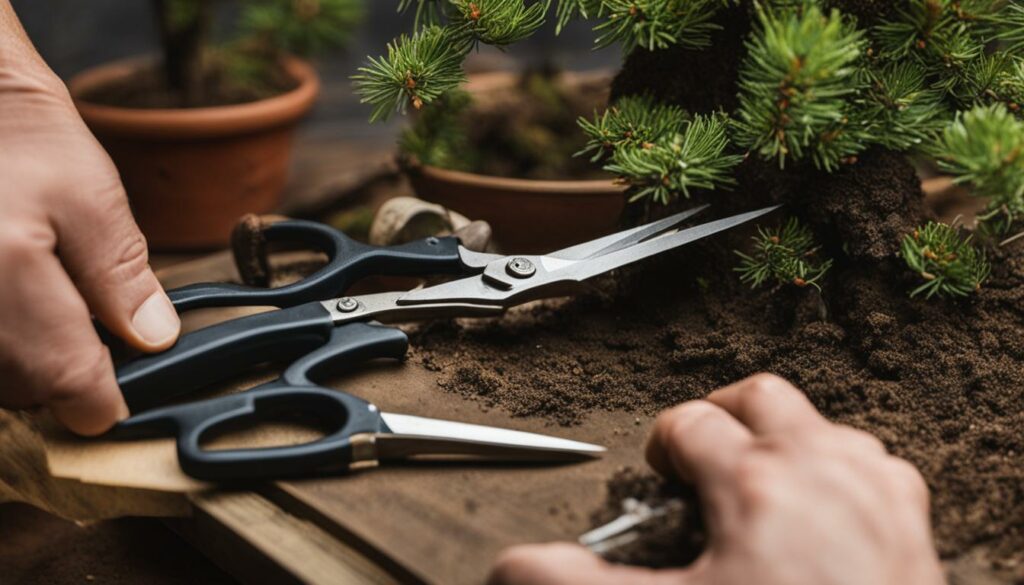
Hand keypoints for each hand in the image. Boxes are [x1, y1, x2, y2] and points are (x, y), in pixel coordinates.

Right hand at [0, 19, 179, 434]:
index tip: (111, 406)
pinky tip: (16, 309)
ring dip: (23, 367)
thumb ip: (122, 277)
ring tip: (47, 317)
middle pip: (18, 387)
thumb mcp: (93, 200)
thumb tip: (154, 339)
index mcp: (9, 268)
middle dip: (58, 381)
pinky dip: (3, 340)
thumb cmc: (23, 139)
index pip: (63, 377)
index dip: (96, 402)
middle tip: (88, 347)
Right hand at [489, 374, 943, 584]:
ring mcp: (872, 491)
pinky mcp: (910, 522)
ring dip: (785, 440)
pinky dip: (841, 471)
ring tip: (756, 478)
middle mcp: (819, 469)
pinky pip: (875, 464)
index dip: (661, 442)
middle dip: (722, 415)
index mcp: (754, 482)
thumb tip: (512, 568)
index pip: (687, 424)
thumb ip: (582, 584)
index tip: (658, 468)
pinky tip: (824, 509)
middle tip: (701, 453)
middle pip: (760, 397)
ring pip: (823, 424)